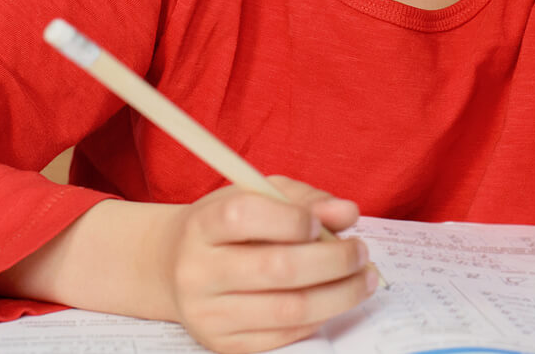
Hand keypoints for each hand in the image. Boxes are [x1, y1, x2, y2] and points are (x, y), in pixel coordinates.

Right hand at [156, 176, 376, 353]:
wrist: (173, 267)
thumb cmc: (226, 226)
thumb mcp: (256, 194)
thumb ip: (304, 199)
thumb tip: (347, 213)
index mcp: (203, 224)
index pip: (244, 217)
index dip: (292, 218)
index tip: (322, 222)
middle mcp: (198, 270)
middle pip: (276, 268)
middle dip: (333, 261)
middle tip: (360, 252)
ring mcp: (208, 312)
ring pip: (287, 309)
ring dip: (338, 295)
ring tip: (361, 279)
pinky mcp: (222, 342)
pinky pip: (283, 335)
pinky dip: (318, 318)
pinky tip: (332, 300)